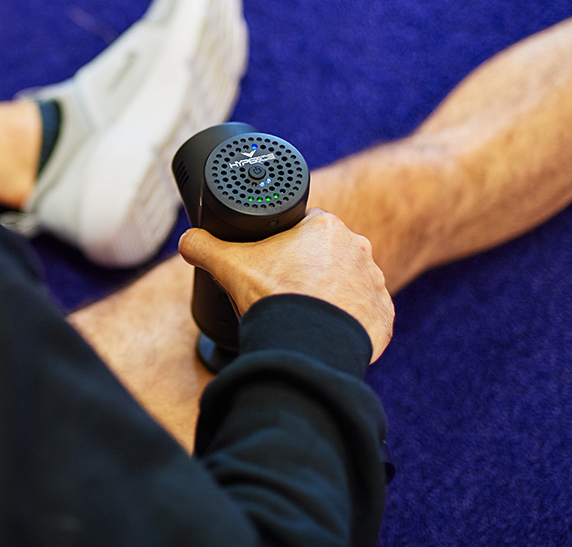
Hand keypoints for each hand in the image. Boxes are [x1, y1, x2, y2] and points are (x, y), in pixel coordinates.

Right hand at [178, 209, 393, 362]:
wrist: (306, 346)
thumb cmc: (273, 298)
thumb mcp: (228, 264)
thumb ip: (203, 245)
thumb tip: (188, 240)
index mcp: (325, 227)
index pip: (305, 226)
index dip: (285, 245)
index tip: (274, 264)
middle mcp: (358, 249)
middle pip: (327, 256)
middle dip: (308, 271)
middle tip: (284, 291)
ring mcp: (375, 283)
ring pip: (347, 284)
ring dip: (330, 296)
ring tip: (303, 314)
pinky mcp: (383, 315)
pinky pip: (364, 315)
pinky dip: (347, 322)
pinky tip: (324, 330)